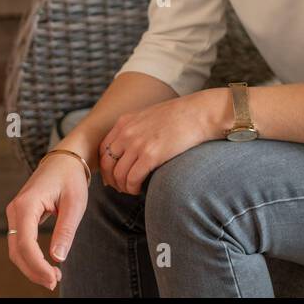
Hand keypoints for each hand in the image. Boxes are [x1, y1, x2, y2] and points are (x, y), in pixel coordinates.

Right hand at [5, 152, 90, 290]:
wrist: (65, 159)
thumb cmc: (71, 178)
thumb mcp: (74, 204)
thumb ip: (65, 231)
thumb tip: (57, 259)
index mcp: (26, 205)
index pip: (26, 244)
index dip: (37, 265)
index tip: (54, 278)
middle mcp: (15, 210)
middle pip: (17, 250)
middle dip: (33, 270)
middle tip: (54, 282)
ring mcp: (15, 214)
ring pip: (17, 249)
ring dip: (32, 266)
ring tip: (53, 276)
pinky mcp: (21, 217)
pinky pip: (21, 242)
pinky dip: (31, 257)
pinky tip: (47, 265)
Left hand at [99, 91, 222, 194]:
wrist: (200, 113)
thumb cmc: (180, 116)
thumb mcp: (150, 116)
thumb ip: (135, 129)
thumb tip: (129, 151)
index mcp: (125, 122)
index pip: (103, 149)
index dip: (105, 166)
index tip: (113, 175)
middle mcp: (127, 132)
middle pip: (106, 164)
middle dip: (111, 179)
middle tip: (121, 187)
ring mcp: (137, 144)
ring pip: (118, 175)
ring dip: (123, 187)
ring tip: (132, 190)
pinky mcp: (150, 155)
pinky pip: (132, 179)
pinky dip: (133, 188)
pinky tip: (140, 190)